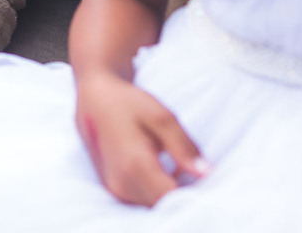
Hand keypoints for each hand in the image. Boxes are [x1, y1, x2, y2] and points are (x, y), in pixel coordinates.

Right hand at [75, 72, 207, 206]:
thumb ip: (184, 147)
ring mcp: (116, 188)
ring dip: (169, 191)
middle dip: (183, 192)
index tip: (203, 178)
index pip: (172, 198)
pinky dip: (157, 189)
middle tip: (190, 167)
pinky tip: (163, 169)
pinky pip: (143, 199)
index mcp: (136, 165)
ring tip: (176, 165)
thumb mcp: (162, 116)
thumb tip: (207, 173)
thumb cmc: (128, 103)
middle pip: (164, 204)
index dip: (193, 193)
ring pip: (154, 204)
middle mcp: (124, 182)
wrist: (94, 98)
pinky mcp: (114, 188)